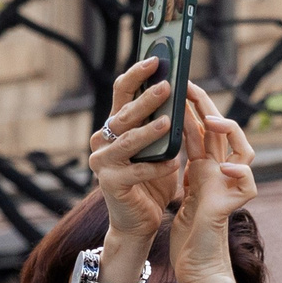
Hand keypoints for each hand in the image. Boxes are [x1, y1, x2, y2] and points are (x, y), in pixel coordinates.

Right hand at [87, 57, 179, 255]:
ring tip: (170, 123)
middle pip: (125, 113)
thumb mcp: (159, 149)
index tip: (156, 60)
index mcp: (114, 126)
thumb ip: (162, 125)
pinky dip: (156, 168)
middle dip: (147, 99)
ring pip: (128, 141)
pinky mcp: (110, 184)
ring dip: (150, 132)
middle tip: (167, 87)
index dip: (137, 74)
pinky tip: (172, 164)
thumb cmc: (151, 181)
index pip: (123, 91)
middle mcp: (102, 140)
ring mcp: (102, 162)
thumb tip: (179, 92)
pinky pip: (136, 171)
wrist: (137, 222)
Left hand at [176, 84, 256, 282]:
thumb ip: (186, 172)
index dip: (193, 108)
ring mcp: (229, 188)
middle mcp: (221, 174)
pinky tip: (227, 167)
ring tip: (212, 122)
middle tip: (192, 85)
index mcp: (205, 170)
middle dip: (207, 107)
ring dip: (229, 132)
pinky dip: (241, 173)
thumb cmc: (187, 235)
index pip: (201, 131)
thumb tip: (170, 146)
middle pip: (222, 133)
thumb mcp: (182, 194)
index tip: (180, 86)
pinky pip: (247, 184)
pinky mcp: (231, 206)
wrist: (196, 267)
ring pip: (243, 150)